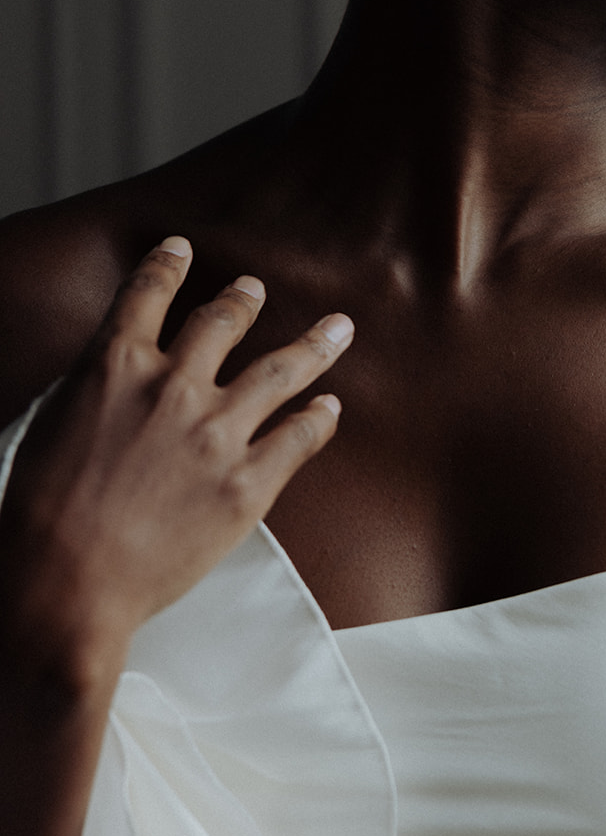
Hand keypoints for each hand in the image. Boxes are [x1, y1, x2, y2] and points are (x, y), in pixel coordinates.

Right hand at [0, 238, 351, 664]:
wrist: (65, 587)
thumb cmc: (39, 516)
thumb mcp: (51, 422)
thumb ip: (94, 386)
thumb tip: (116, 369)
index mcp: (114, 365)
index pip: (146, 294)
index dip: (167, 266)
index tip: (181, 248)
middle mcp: (173, 386)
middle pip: (223, 322)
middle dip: (242, 300)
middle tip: (254, 288)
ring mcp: (216, 432)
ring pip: (281, 368)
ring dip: (313, 343)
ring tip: (337, 327)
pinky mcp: (247, 483)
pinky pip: (298, 437)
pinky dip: (319, 418)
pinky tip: (330, 407)